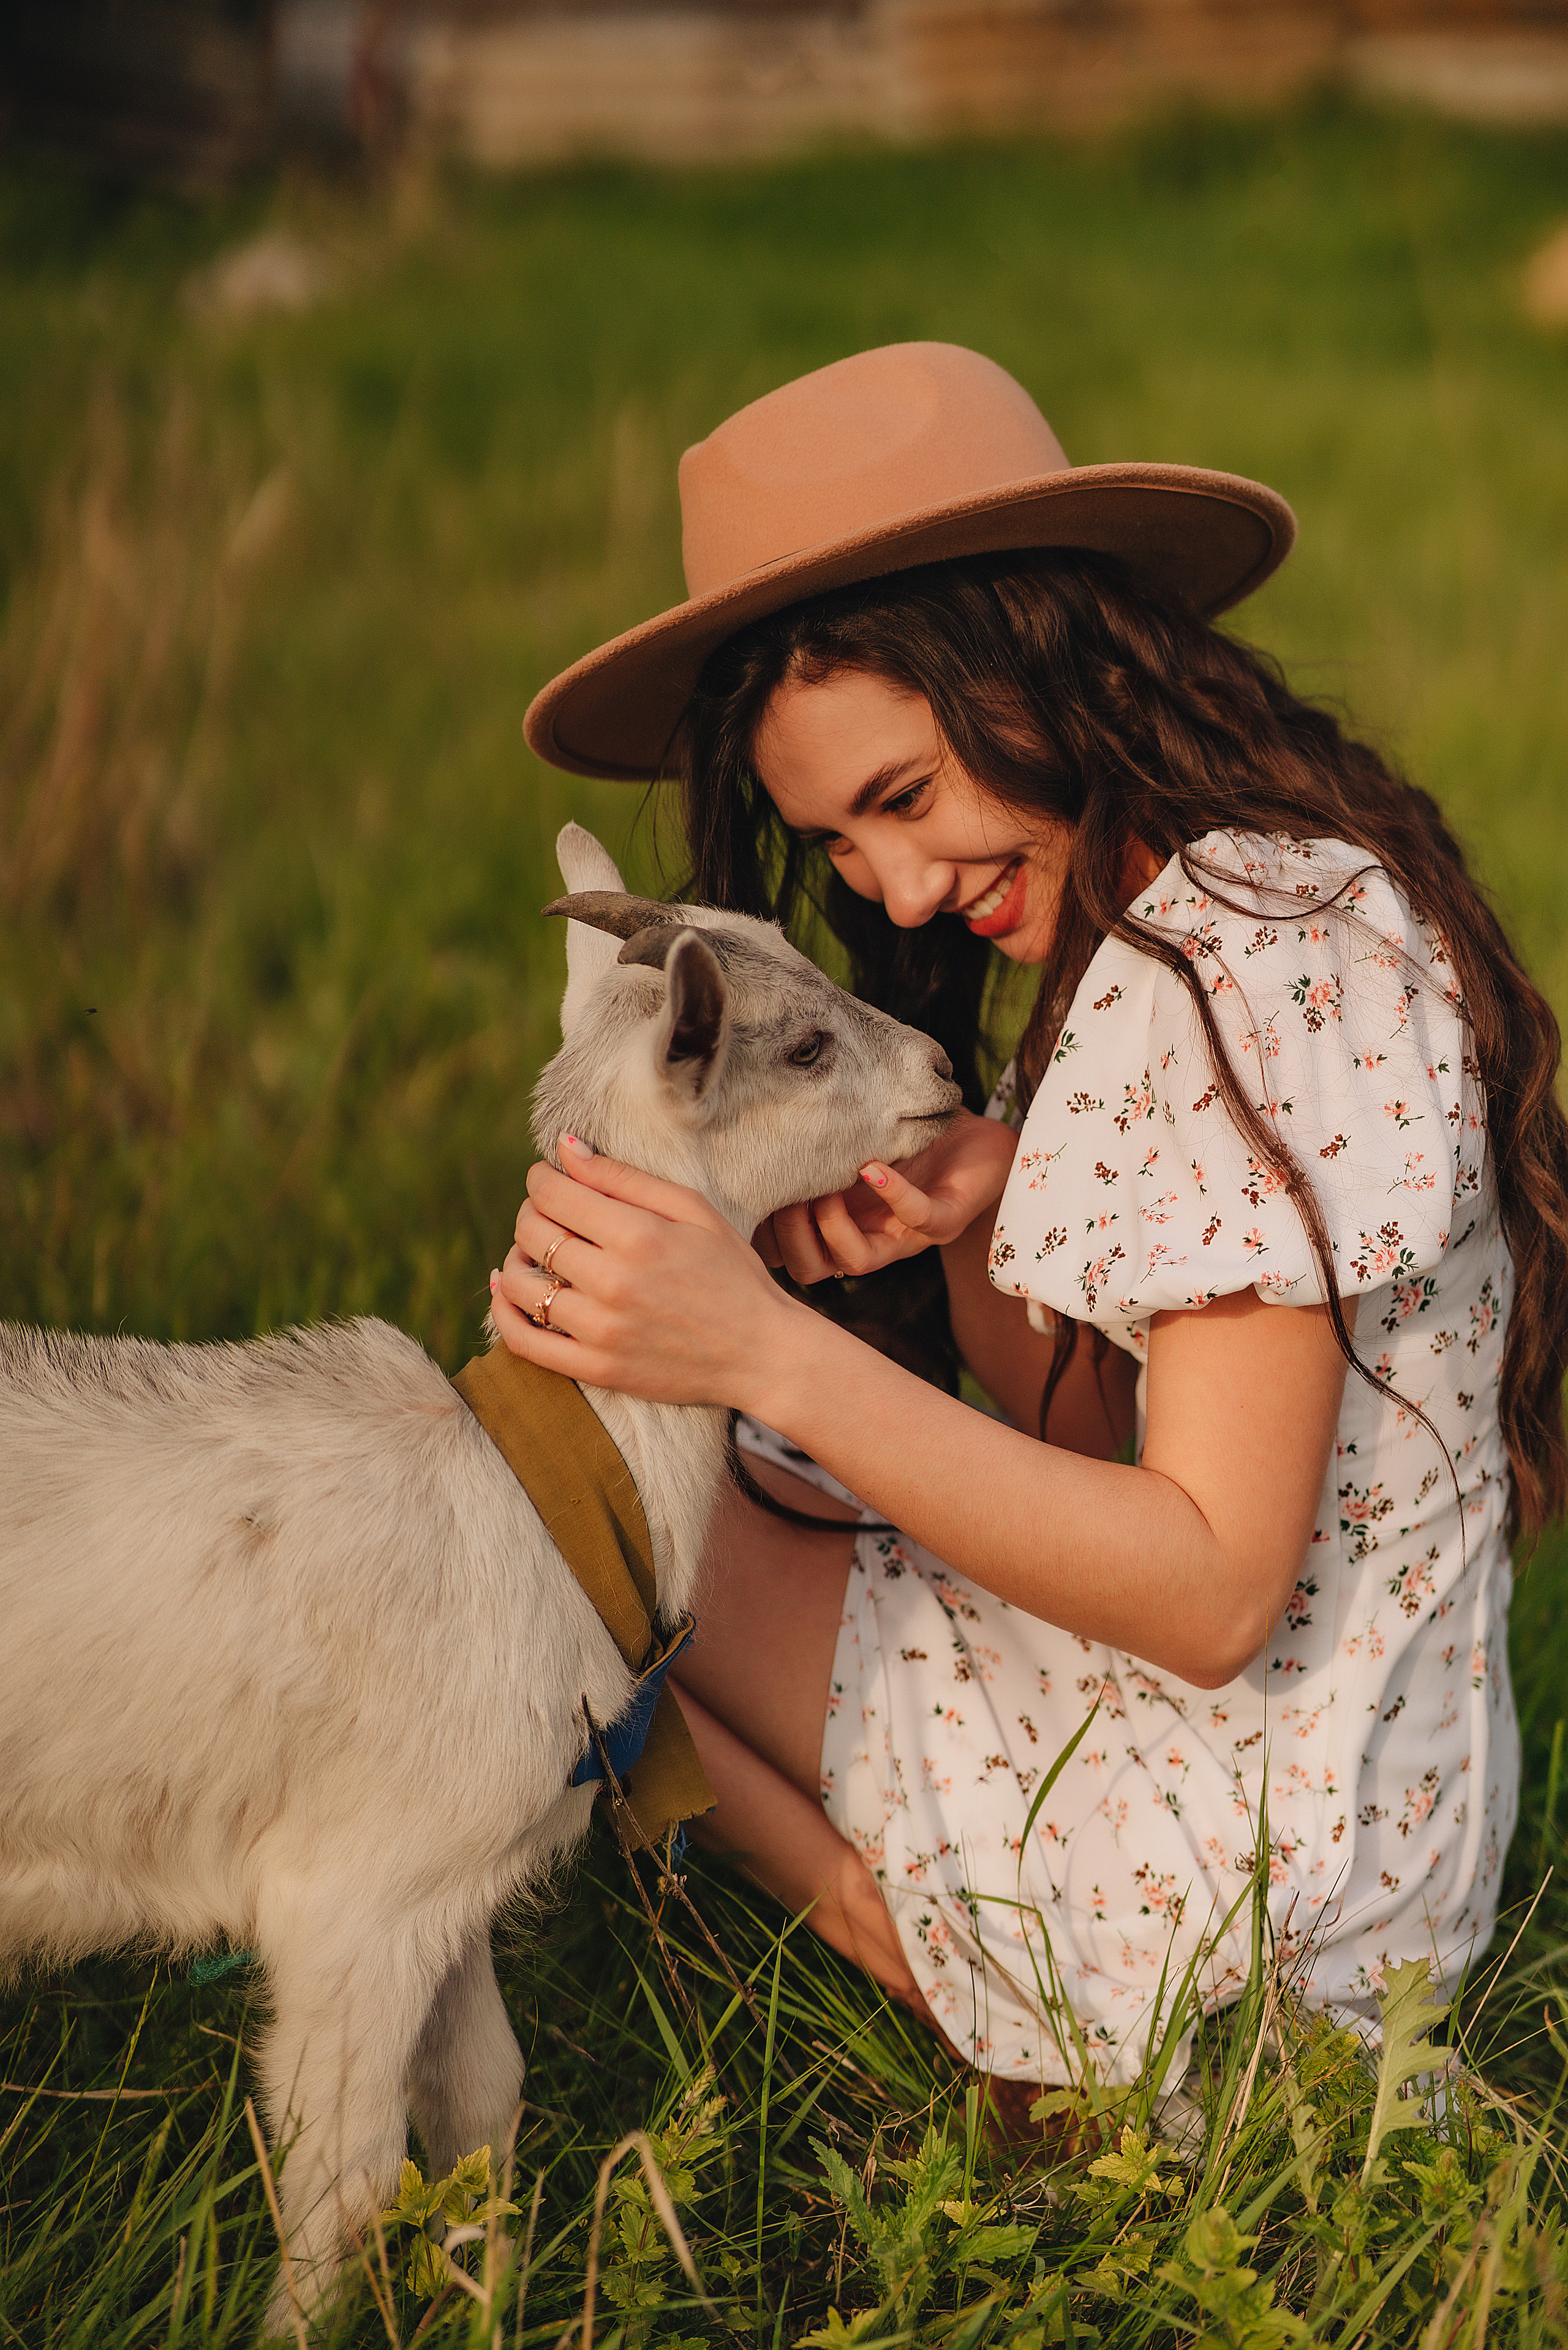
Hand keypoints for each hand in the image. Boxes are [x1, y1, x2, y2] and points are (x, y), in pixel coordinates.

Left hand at [489, 1136, 800, 1411]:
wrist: (761, 1353)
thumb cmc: (732, 1273)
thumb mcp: (692, 1210)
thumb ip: (624, 1179)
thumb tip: (565, 1147)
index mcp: (638, 1235)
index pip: (553, 1194)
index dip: (541, 1179)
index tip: (549, 1179)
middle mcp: (613, 1283)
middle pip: (532, 1234)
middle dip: (531, 1214)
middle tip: (550, 1214)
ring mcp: (601, 1331)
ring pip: (520, 1284)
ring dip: (516, 1259)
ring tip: (536, 1254)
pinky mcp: (596, 1368)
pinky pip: (524, 1341)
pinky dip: (504, 1312)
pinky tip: (510, 1292)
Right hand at [756, 1108, 1017, 1285]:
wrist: (980, 1136)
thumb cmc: (909, 1138)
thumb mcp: (851, 1141)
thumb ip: (813, 1146)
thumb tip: (751, 1126)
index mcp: (841, 1225)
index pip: (786, 1255)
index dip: (762, 1235)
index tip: (751, 1192)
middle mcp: (869, 1239)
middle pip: (810, 1270)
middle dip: (787, 1234)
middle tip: (787, 1189)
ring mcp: (907, 1235)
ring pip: (855, 1262)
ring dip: (831, 1226)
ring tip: (828, 1185)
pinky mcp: (948, 1218)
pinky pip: (918, 1218)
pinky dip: (892, 1194)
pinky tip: (872, 1167)